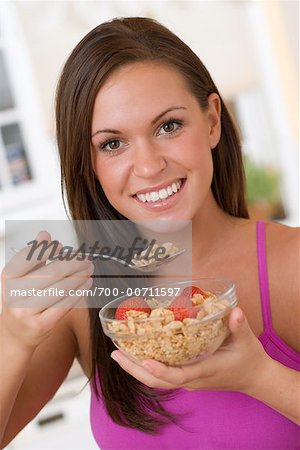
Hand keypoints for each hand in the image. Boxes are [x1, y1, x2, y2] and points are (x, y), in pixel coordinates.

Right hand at [1, 231, 93, 351]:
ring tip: (89, 271)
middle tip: (85, 260)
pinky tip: (86, 285)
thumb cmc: (21, 301)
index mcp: (9, 279)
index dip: (47, 249)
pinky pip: (64, 305)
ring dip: (79, 278)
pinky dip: (78, 293)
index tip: (61, 246)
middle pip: (50, 273)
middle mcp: (14, 295)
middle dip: (73, 264)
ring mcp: (26, 312)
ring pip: (60, 289)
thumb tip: (45, 234)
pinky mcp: (40, 325)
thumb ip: (34, 256)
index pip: (28, 257)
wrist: (14, 335)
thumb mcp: (21, 278)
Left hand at [110, 307, 270, 393]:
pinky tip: (137, 355)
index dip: (161, 370)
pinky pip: (163, 376)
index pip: (178, 375)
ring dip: (137, 368)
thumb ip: (239, 325)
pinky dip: (147, 367)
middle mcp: (193, 379)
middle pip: (159, 381)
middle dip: (136, 369)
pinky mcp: (189, 377)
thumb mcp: (246, 341)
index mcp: (205, 370)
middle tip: (116, 354)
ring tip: (118, 354)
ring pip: (158, 380)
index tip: (144, 361)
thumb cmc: (249, 358)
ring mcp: (190, 380)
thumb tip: (234, 310)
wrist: (255, 378)